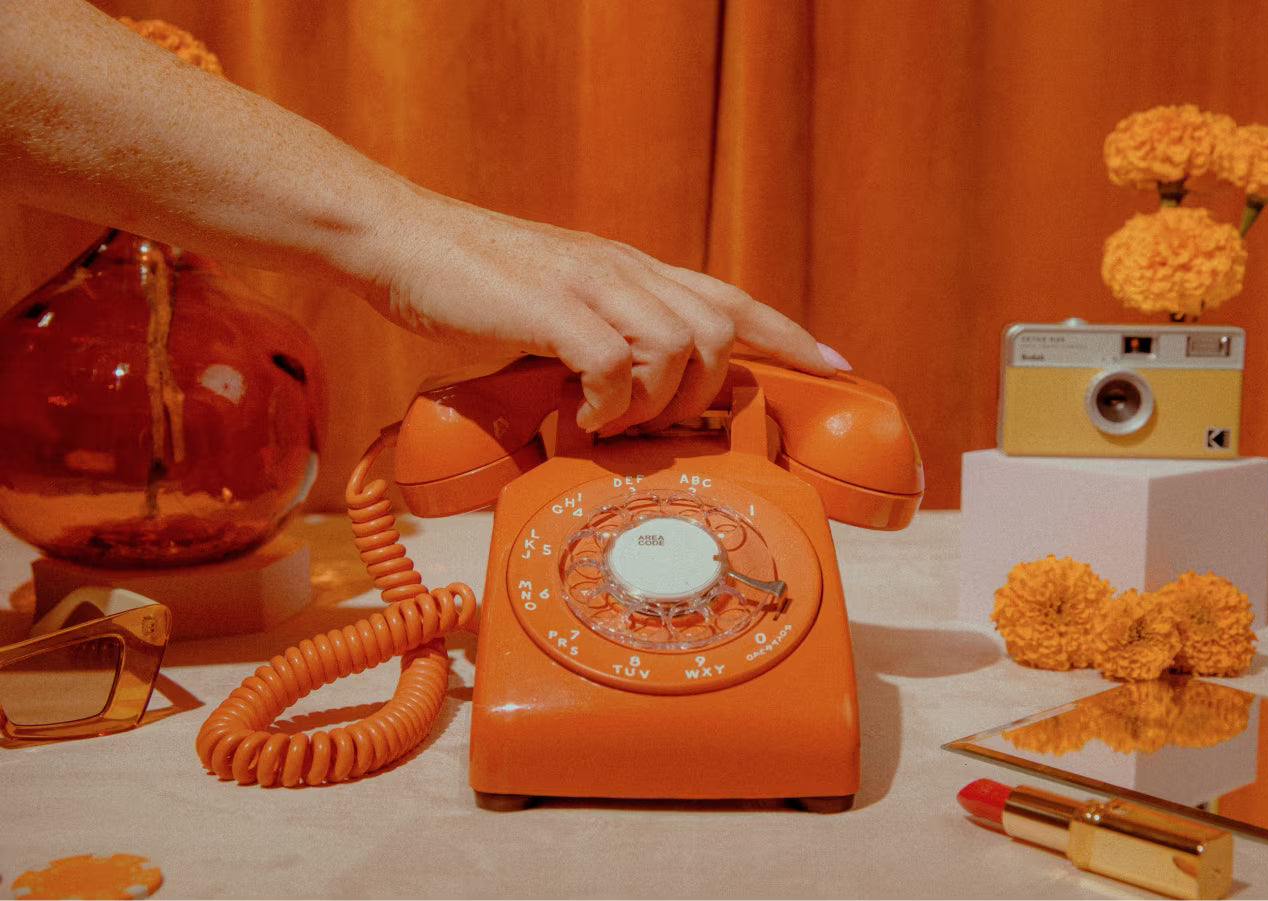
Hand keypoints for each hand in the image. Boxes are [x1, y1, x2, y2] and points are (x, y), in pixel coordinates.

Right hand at [365, 189, 847, 433]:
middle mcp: (624, 269)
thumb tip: (629, 391)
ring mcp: (590, 284)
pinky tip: (585, 416)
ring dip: (657, 401)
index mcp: (631, 269)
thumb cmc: (475, 280)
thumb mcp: (558, 303)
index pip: (730, 298)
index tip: (833, 364)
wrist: (401, 239)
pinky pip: (615, 361)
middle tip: (667, 426)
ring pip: (680, 346)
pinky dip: (610, 401)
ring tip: (615, 422)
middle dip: (710, 393)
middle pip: (720, 329)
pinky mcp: (551, 306)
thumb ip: (602, 334)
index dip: (788, 333)